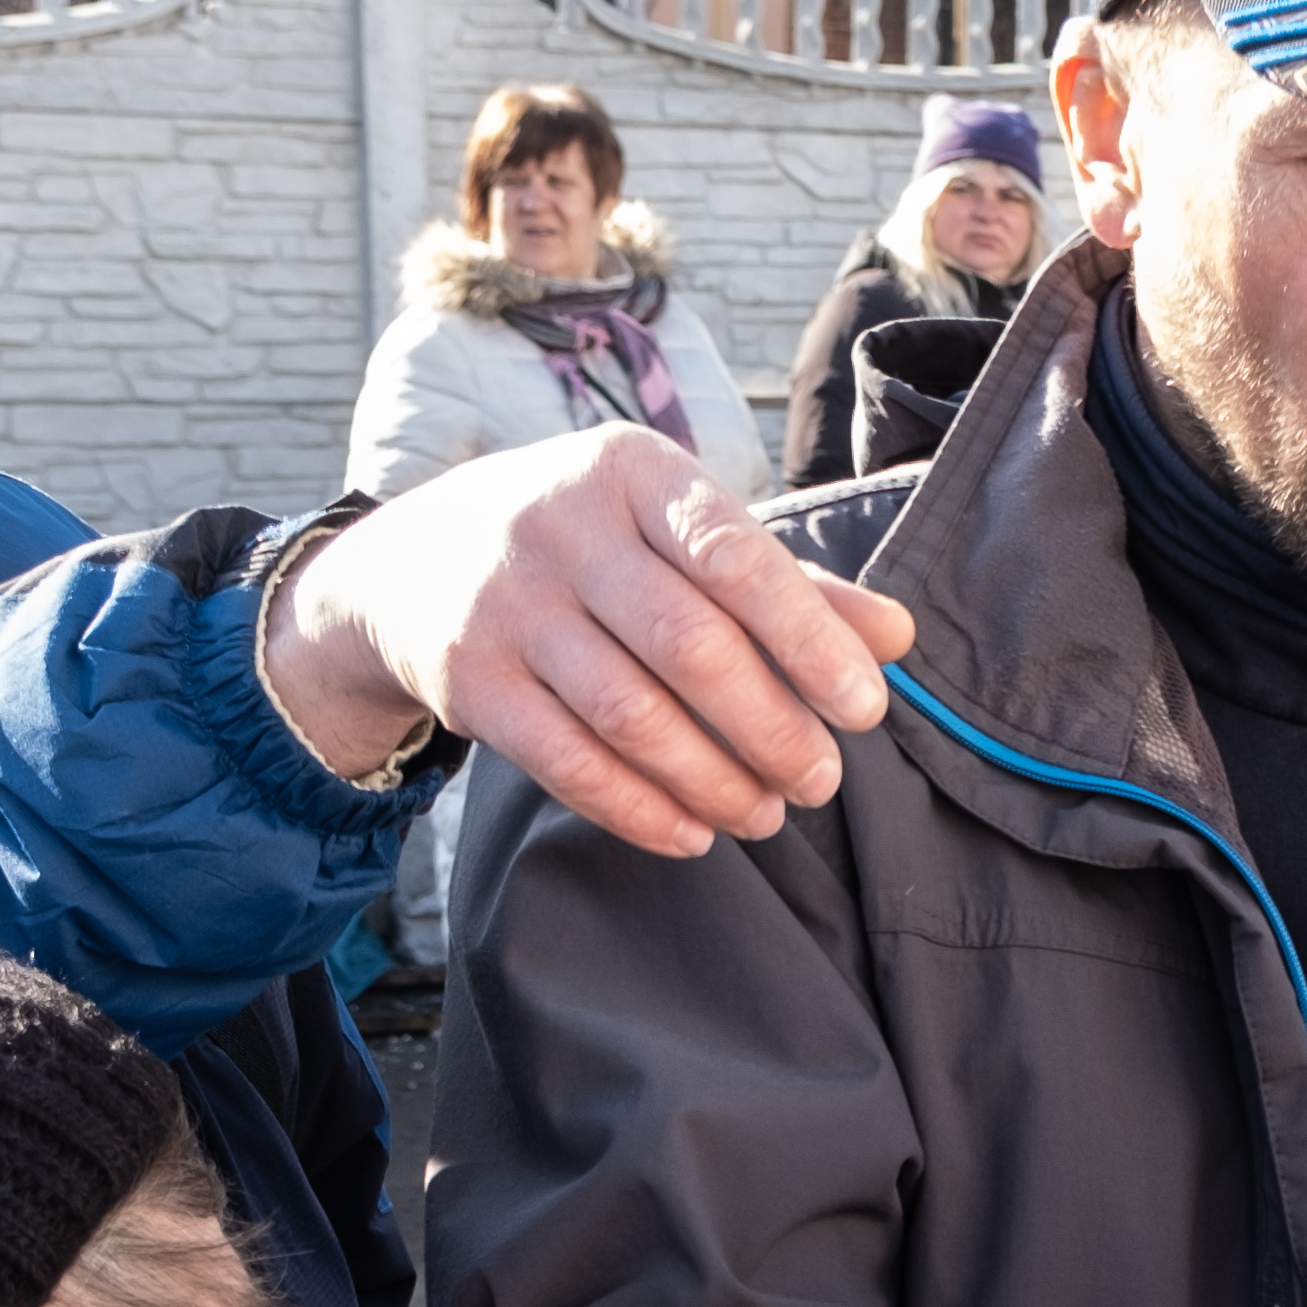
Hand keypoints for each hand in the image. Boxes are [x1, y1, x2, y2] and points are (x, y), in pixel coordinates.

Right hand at [262, 426, 916, 857]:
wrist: (409, 564)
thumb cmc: (589, 546)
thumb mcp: (674, 532)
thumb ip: (787, 583)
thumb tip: (897, 636)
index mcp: (633, 473)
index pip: (737, 557)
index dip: (810, 640)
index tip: (865, 709)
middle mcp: (560, 527)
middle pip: (688, 645)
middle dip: (769, 727)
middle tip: (820, 781)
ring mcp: (506, 604)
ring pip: (629, 714)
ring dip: (712, 780)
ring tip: (766, 816)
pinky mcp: (470, 680)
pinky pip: (567, 762)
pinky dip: (638, 809)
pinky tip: (692, 833)